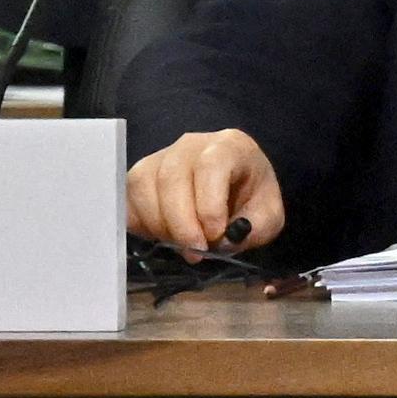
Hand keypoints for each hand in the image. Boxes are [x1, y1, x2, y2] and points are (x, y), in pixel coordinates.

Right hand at [125, 127, 284, 253]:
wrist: (233, 190)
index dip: (209, 204)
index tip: (215, 234)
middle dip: (181, 223)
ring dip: (160, 225)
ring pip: (144, 185)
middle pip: (172, 176)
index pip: (211, 166)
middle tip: (196, 252)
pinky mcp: (140, 176)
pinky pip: (128, 198)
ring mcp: (161, 156)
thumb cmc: (250, 198)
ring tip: (182, 246)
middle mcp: (191, 144)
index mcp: (229, 146)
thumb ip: (255, 227)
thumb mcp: (268, 216)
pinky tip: (162, 236)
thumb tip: (224, 239)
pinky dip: (141, 224)